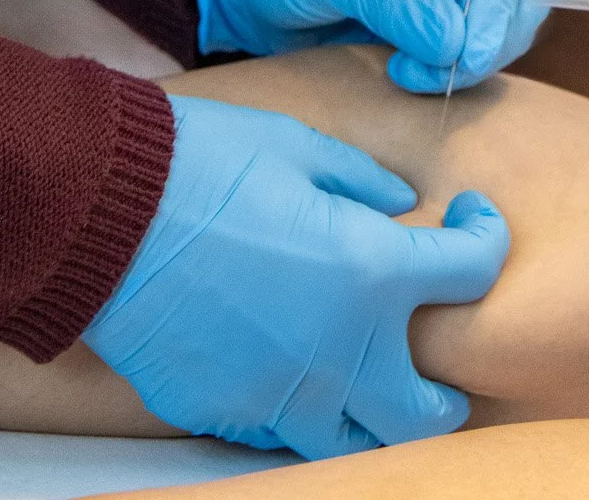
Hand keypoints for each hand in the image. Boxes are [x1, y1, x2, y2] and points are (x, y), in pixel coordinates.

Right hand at [83, 93, 508, 455]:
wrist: (102, 213)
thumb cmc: (201, 163)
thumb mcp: (299, 146)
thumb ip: (363, 183)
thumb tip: (401, 206)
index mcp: (369, 272)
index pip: (471, 272)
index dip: (486, 240)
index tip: (473, 220)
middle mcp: (338, 351)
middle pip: (427, 411)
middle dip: (448, 391)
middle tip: (440, 360)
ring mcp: (279, 393)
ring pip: (354, 442)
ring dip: (373, 417)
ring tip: (367, 383)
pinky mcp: (224, 410)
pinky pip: (280, 430)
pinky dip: (299, 409)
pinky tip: (290, 369)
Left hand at [197, 0, 559, 91]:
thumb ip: (399, 2)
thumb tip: (456, 44)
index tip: (467, 53)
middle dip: (491, 32)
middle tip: (439, 74)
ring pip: (517, 15)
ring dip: (477, 56)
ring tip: (412, 73)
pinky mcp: (464, 4)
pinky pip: (492, 40)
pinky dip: (464, 66)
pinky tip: (416, 72)